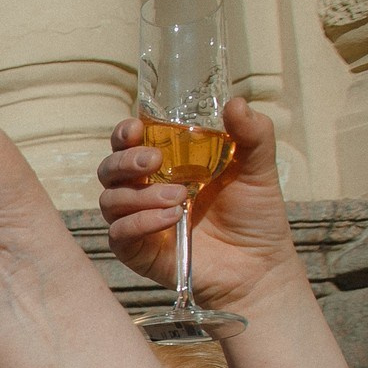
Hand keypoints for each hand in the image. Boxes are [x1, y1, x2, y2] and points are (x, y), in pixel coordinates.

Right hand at [96, 97, 303, 313]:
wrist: (259, 264)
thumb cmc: (254, 215)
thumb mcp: (258, 168)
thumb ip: (252, 134)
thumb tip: (236, 103)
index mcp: (165, 164)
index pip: (129, 142)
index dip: (125, 133)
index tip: (137, 129)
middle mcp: (144, 190)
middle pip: (109, 169)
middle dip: (125, 161)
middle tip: (155, 162)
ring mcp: (138, 221)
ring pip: (109, 200)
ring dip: (139, 196)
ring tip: (179, 198)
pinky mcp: (137, 251)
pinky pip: (118, 234)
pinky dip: (139, 223)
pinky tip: (170, 219)